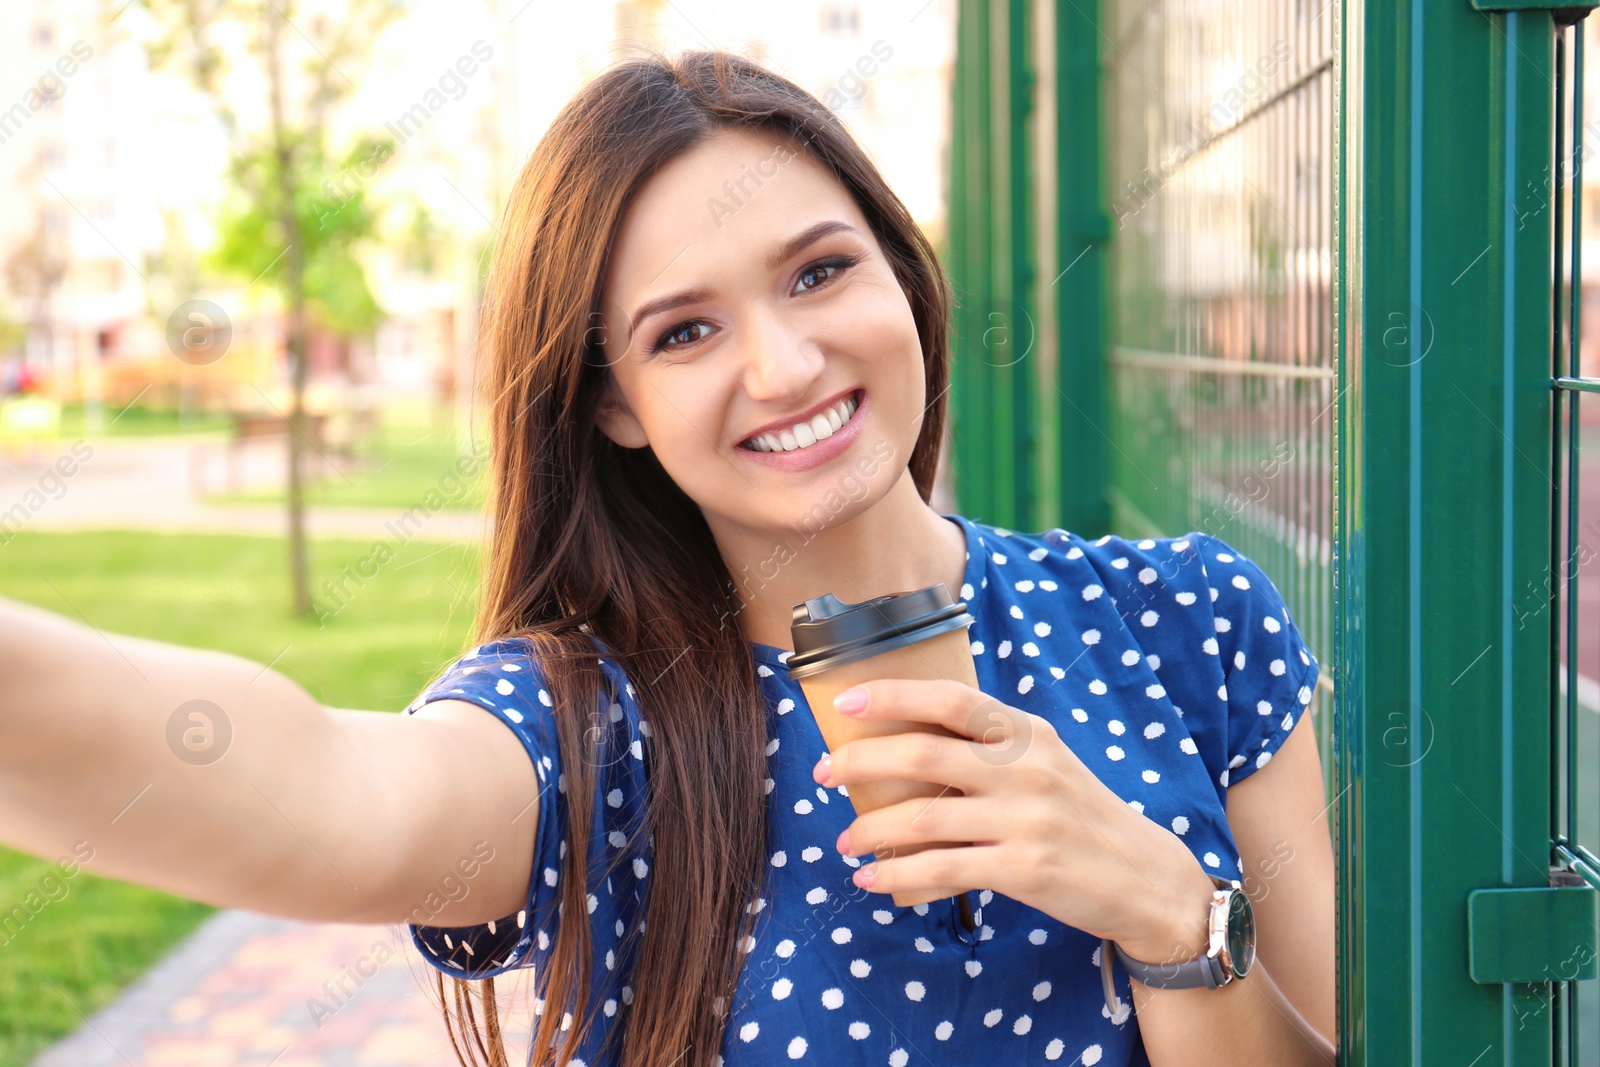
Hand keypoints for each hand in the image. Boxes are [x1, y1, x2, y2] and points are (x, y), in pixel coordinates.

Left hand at [813, 678, 1216, 962]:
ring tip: (843, 840)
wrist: (1144, 878)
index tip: (846, 702)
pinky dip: (896, 873)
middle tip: (823, 774)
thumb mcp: (1045, 764)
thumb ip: (989, 751)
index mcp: (1027, 733)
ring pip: (923, 817)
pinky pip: (942, 868)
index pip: (951, 699)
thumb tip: (906, 745)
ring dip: (869, 828)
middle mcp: (1026, 768)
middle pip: (923, 752)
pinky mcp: (1024, 869)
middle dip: (860, 762)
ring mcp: (1026, 819)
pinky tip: (871, 878)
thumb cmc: (1078, 817)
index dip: (893, 694)